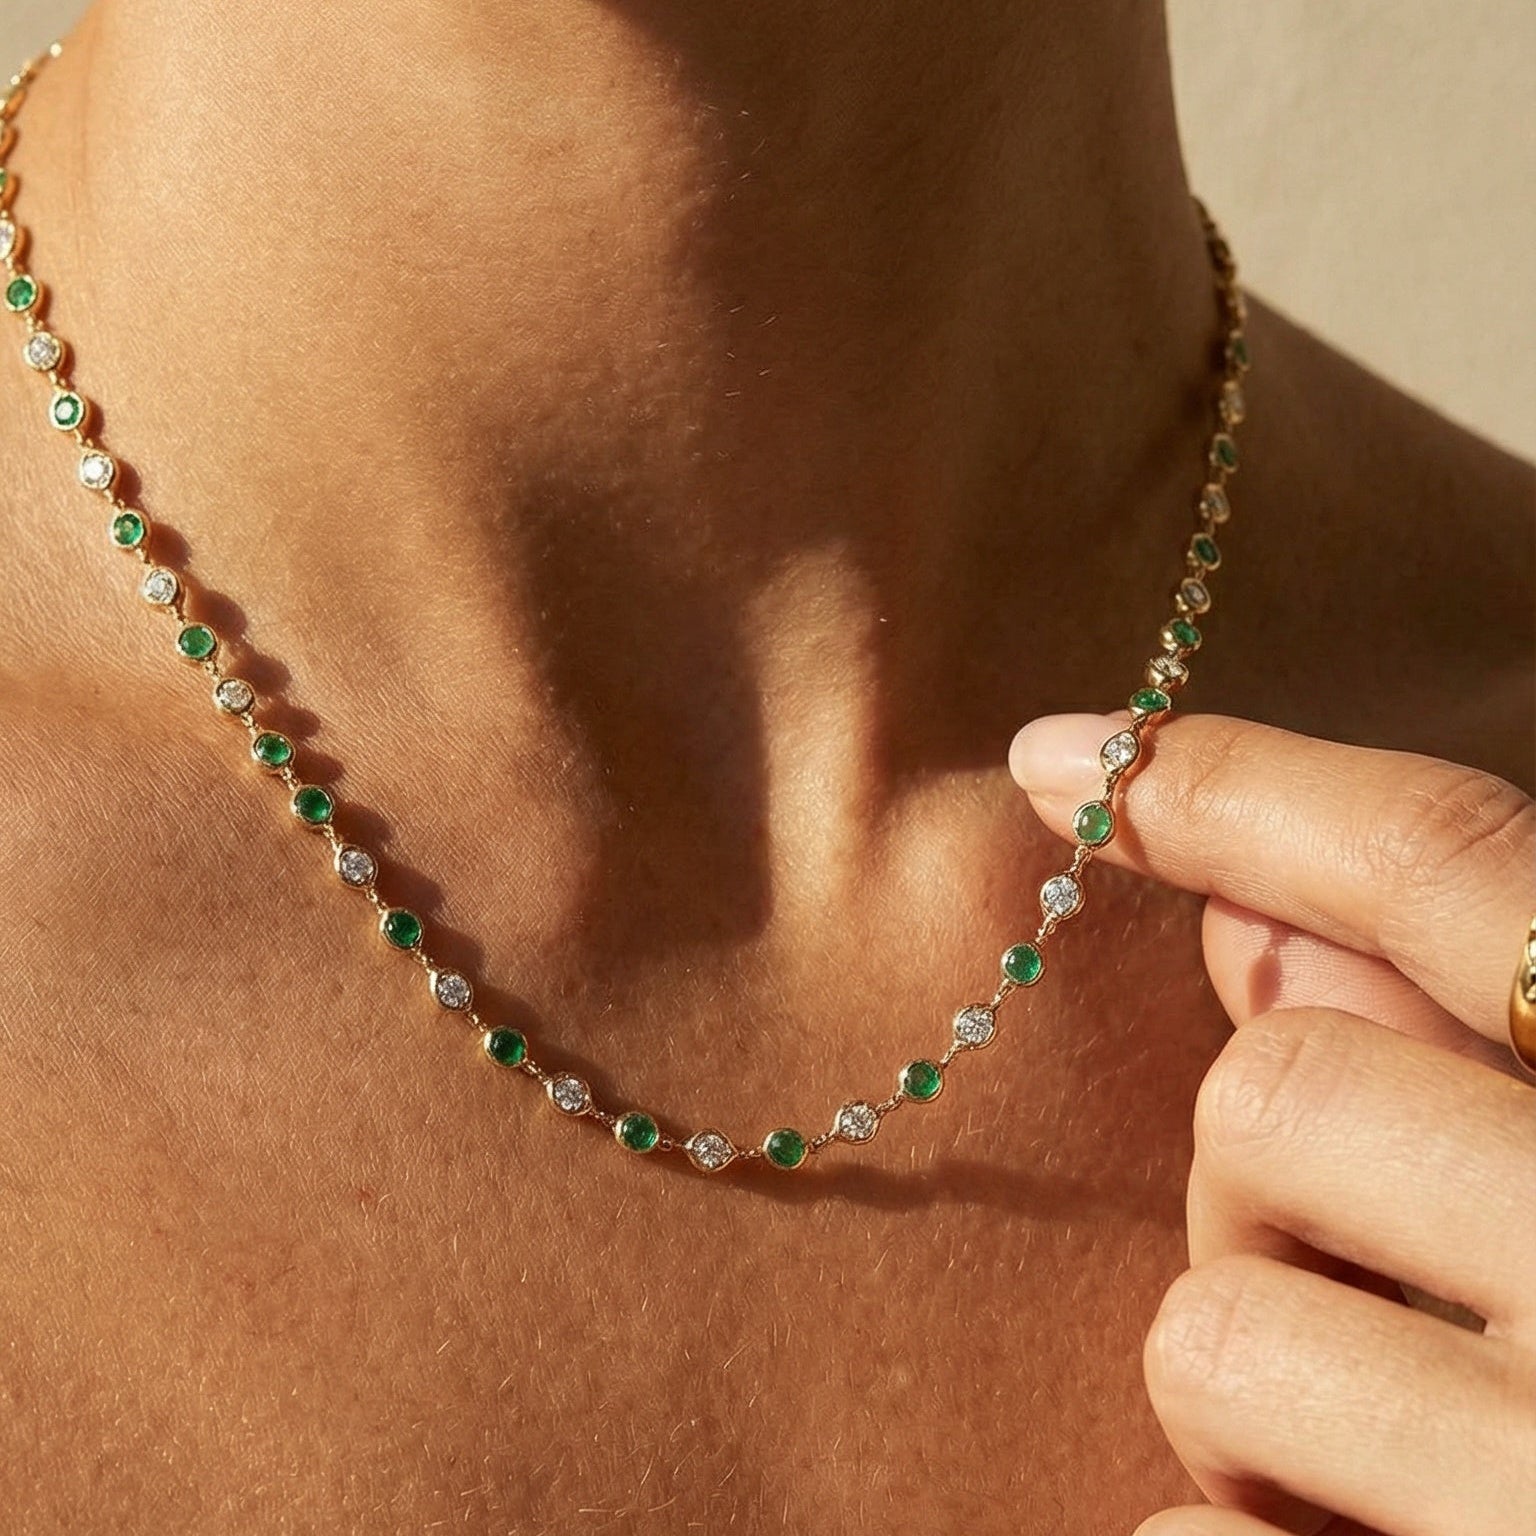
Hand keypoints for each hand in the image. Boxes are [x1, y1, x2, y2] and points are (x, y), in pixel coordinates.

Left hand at [1009, 711, 1535, 1535]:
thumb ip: (1471, 1039)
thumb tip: (1248, 911)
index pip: (1456, 867)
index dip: (1241, 790)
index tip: (1057, 761)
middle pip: (1272, 1101)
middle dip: (1276, 1181)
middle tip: (1388, 1275)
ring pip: (1211, 1331)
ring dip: (1260, 1381)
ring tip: (1402, 1449)